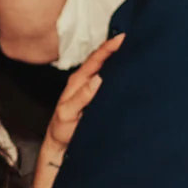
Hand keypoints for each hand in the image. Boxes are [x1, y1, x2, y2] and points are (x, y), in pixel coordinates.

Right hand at [30, 34, 122, 187]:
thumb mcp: (94, 110)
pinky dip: (86, 91)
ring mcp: (71, 101)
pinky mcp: (65, 115)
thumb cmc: (80, 128)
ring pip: (85, 77)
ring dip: (99, 63)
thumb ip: (102, 94)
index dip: (111, 48)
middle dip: (107, 50)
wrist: (61, 151)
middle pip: (93, 64)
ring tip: (115, 48)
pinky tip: (98, 81)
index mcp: (85, 83)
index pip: (99, 61)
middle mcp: (78, 88)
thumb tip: (117, 79)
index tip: (127, 36)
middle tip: (125, 37)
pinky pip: (77, 100)